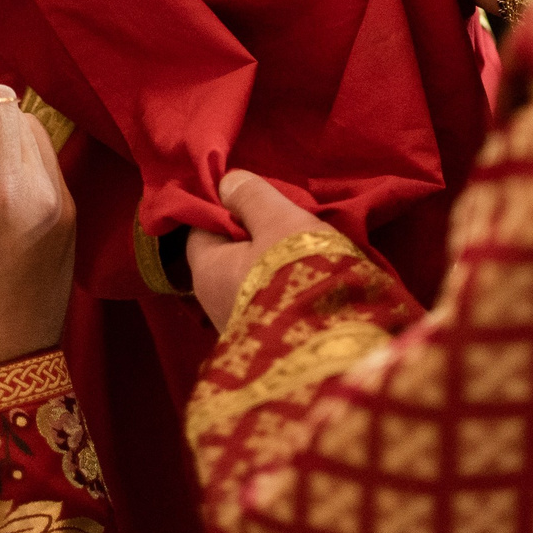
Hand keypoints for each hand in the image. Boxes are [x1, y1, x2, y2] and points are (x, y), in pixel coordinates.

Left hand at [188, 170, 321, 330]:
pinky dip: (284, 289)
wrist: (330, 349)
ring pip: (252, 281)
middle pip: (228, 257)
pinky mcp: (269, 344)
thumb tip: (225, 183)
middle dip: (252, 238)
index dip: (223, 209)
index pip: (202, 228)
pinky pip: (271, 303)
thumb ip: (251, 198)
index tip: (250, 196)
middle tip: (284, 220)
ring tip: (304, 248)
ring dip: (271, 266)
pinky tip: (310, 279)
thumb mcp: (278, 221)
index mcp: (206, 270)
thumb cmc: (297, 273)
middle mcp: (213, 304)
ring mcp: (241, 328)